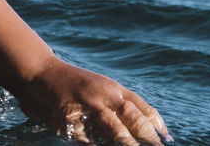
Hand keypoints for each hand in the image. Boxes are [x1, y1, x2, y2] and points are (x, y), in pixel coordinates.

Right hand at [17, 58, 171, 144]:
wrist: (42, 71)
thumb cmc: (75, 85)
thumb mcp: (101, 89)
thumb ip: (120, 104)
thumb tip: (148, 126)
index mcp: (113, 88)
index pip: (140, 106)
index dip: (155, 123)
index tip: (167, 138)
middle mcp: (103, 94)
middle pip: (131, 115)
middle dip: (146, 134)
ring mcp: (85, 103)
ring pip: (112, 124)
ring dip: (125, 140)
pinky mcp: (68, 114)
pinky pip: (83, 134)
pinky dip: (91, 143)